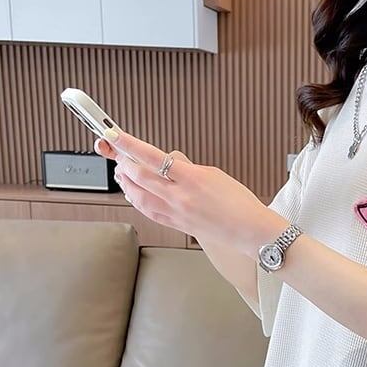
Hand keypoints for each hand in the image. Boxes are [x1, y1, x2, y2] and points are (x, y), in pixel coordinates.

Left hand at [94, 128, 276, 251]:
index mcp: (192, 179)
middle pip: (139, 177)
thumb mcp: (215, 174)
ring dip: (126, 182)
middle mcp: (180, 197)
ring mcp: (177, 213)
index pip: (152, 157)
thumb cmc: (240, 204)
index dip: (129, 145)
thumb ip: (187, 167)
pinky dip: (136, 199)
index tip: (115, 135)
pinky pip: (148, 211)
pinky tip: (133, 193)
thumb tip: (168, 161)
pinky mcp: (177, 224)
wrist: (251, 231)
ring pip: (138, 196)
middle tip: (118, 153)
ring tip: (123, 172)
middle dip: (124, 163)